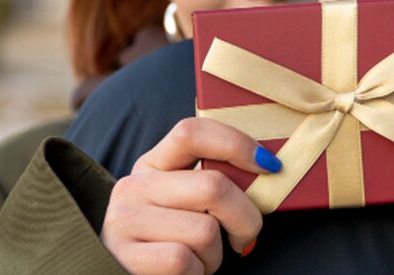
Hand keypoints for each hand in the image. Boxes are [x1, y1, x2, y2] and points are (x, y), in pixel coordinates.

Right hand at [101, 117, 278, 273]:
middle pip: (212, 186)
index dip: (237, 144)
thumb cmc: (169, 240)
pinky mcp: (126, 258)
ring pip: (205, 230)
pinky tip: (186, 272)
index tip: (268, 165)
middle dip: (246, 217)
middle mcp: (133, 186)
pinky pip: (186, 261)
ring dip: (216, 254)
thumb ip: (208, 183)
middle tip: (245, 235)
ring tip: (201, 258)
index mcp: (151, 164)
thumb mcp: (181, 203)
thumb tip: (266, 170)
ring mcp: (125, 221)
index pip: (192, 132)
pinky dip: (199, 273)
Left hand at [298, 0, 393, 81]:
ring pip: (345, 24)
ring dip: (352, 47)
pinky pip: (366, 45)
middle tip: (370, 46)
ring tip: (381, 56)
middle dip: (341, 29)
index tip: (358, 25)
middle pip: (330, 2)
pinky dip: (368, 61)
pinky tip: (386, 68)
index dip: (336, 7)